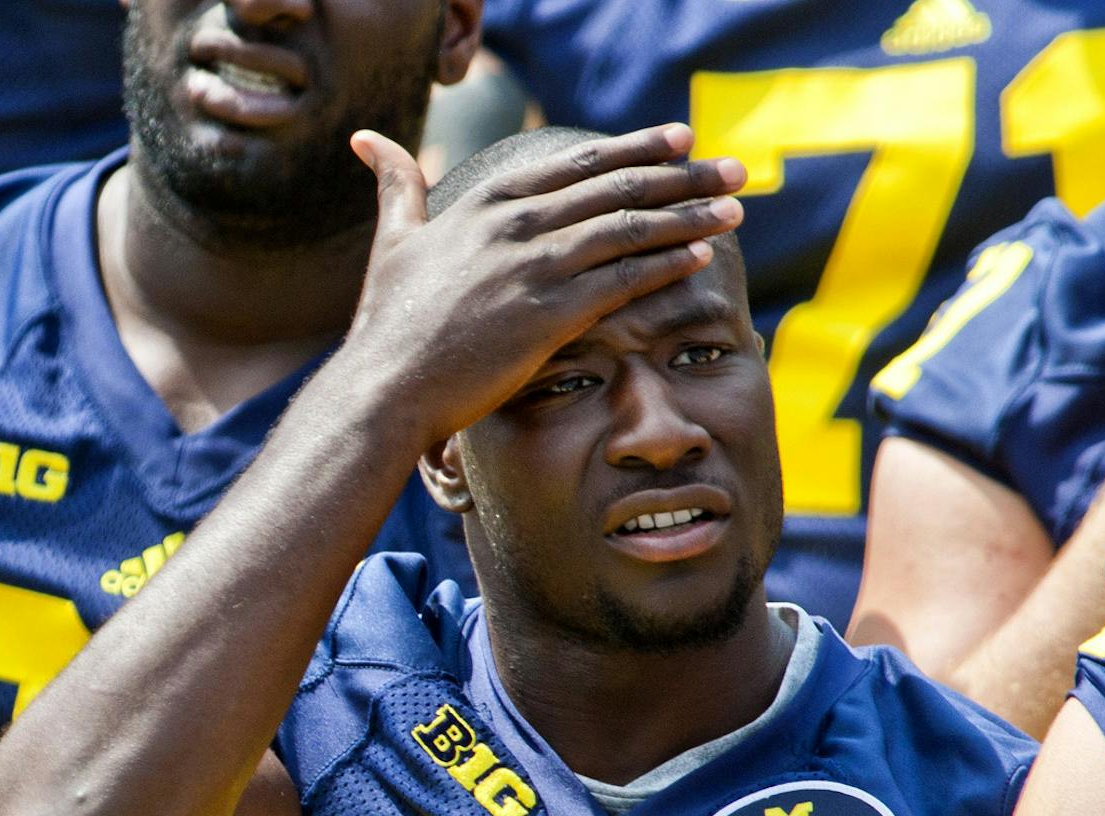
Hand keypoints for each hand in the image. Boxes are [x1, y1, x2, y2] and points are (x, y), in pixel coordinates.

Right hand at [334, 124, 745, 449]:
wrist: (385, 386)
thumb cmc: (387, 323)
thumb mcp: (392, 240)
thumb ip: (396, 187)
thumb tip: (369, 140)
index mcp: (489, 200)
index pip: (581, 163)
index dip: (638, 148)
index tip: (681, 140)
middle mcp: (517, 223)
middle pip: (619, 186)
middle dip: (684, 174)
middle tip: (733, 169)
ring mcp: (534, 266)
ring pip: (630, 228)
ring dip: (690, 214)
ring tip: (736, 208)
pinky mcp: (548, 315)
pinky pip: (621, 281)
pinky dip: (665, 264)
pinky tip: (702, 256)